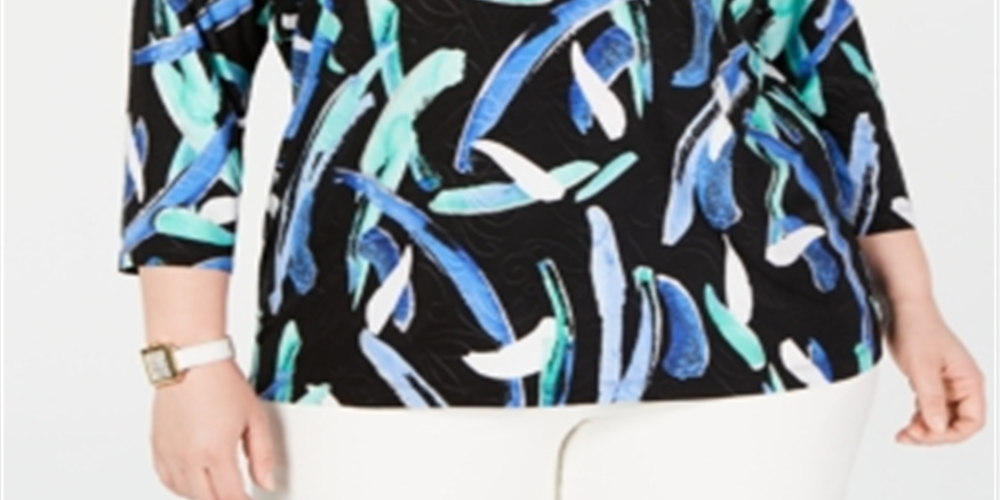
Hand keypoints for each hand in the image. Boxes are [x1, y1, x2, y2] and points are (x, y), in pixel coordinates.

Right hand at [151, 359, 274, 499]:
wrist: (191, 361)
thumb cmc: (221, 382)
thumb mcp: (255, 418)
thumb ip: (262, 455)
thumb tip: (266, 481)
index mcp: (215, 452)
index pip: (230, 496)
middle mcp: (188, 457)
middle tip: (239, 495)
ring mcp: (170, 453)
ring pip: (185, 493)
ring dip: (204, 496)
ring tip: (220, 489)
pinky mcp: (158, 446)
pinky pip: (167, 479)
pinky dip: (181, 487)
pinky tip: (195, 482)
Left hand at [885, 299, 985, 445]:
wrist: (902, 308)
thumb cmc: (917, 329)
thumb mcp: (922, 367)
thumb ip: (931, 398)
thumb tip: (938, 427)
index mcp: (969, 381)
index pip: (972, 421)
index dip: (952, 433)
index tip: (929, 435)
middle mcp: (962, 384)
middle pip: (957, 423)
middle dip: (934, 434)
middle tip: (910, 436)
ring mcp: (947, 384)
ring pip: (942, 418)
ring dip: (925, 430)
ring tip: (904, 434)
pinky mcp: (932, 382)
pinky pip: (930, 409)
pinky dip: (919, 419)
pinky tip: (907, 424)